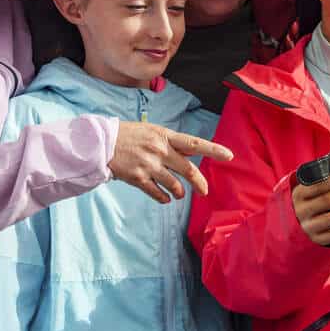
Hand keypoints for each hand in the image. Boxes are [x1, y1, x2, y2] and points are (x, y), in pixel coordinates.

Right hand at [109, 122, 233, 203]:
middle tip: (203, 191)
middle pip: (188, 170)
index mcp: (164, 136)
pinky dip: (163, 198)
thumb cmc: (128, 136)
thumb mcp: (151, 131)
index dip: (213, 150)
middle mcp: (159, 150)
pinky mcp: (138, 178)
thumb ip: (170, 143)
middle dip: (199, 183)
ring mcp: (149, 165)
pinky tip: (164, 198)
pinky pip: (157, 193)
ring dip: (179, 192)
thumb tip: (189, 154)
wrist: (100, 142)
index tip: (229, 156)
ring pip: (174, 185)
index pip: (194, 143)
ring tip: (179, 194)